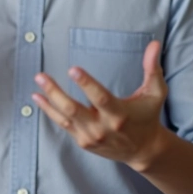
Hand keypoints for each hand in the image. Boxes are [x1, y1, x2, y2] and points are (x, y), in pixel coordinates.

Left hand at [32, 40, 168, 170]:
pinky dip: (50, 111)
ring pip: (64, 118)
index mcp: (119, 114)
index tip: (73, 69)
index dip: (86, 84)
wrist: (143, 149)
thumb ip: (153, 68)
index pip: (100, 98)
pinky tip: (38, 98)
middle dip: (55, 92)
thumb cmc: (148, 116)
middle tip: (41, 75)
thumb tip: (155, 44)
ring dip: (49, 100)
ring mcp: (91, 136)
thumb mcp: (155, 93)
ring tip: (37, 83)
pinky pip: (63, 125)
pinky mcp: (83, 141)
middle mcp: (102, 127)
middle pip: (74, 109)